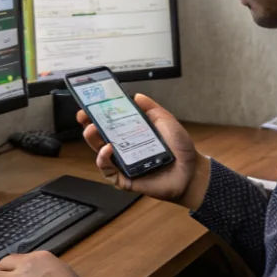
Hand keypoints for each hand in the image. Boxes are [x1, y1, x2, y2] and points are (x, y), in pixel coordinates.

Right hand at [79, 93, 210, 209]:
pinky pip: (109, 173)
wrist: (192, 172)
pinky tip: (108, 150)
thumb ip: (151, 108)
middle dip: (88, 126)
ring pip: (100, 154)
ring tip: (92, 130)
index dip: (96, 115)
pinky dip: (104, 161)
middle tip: (85, 117)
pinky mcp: (126, 180)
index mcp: (132, 134)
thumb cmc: (180, 149)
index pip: (109, 124)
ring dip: (93, 141)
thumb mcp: (166, 122)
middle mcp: (125, 149)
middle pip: (99, 138)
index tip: (88, 106)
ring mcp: (124, 165)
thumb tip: (137, 95)